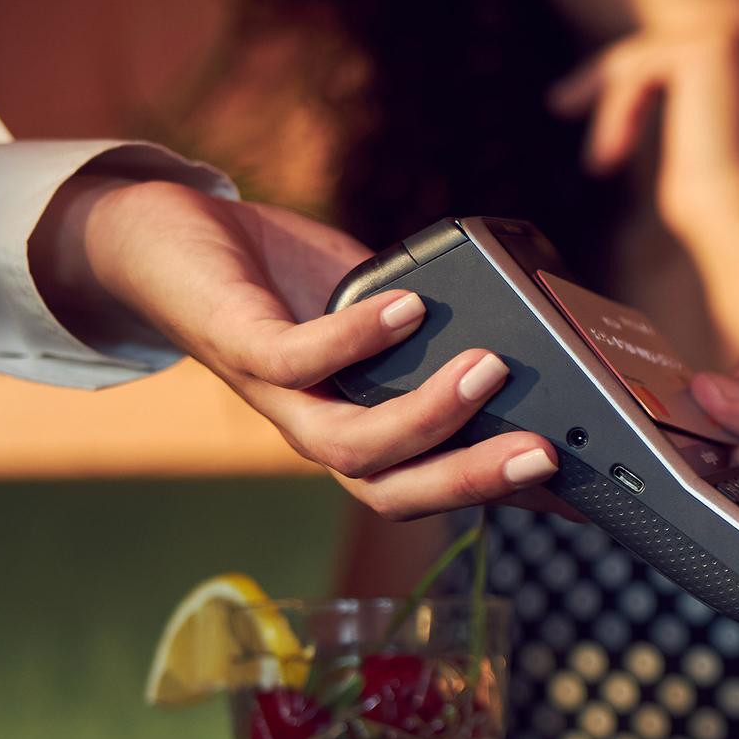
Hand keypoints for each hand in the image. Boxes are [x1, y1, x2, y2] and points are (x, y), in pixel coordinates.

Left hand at [40, 174, 560, 518]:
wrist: (163, 241)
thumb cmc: (279, 282)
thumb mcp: (378, 314)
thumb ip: (435, 333)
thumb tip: (520, 332)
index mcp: (359, 431)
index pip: (433, 484)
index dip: (500, 497)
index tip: (575, 485)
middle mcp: (319, 431)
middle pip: (396, 493)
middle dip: (474, 480)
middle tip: (545, 452)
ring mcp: (277, 396)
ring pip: (353, 447)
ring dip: (428, 416)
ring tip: (490, 367)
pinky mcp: (240, 345)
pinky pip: (300, 359)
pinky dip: (357, 338)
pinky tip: (408, 307)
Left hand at [548, 24, 738, 229]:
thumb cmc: (723, 205)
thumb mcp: (706, 135)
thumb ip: (689, 94)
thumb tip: (643, 73)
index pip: (687, 53)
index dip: (638, 76)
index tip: (587, 95)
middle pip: (662, 48)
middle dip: (610, 80)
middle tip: (560, 102)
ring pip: (645, 59)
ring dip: (616, 111)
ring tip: (600, 161)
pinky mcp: (710, 50)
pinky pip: (640, 70)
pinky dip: (619, 113)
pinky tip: (610, 155)